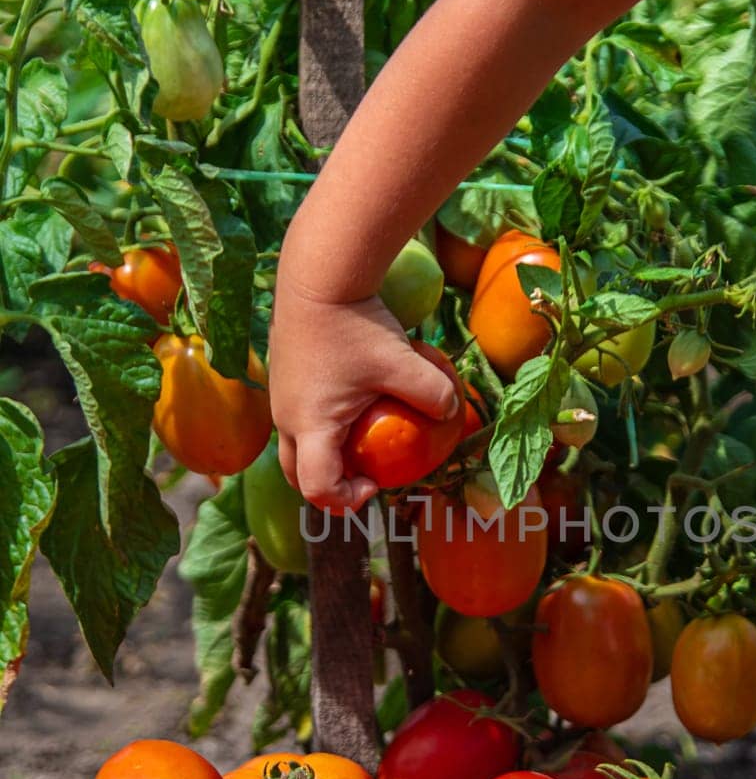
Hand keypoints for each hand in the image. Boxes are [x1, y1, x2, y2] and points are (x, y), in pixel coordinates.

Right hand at [269, 280, 459, 511]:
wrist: (318, 278)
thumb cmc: (357, 325)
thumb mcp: (403, 362)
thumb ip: (433, 393)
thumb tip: (452, 413)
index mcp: (310, 427)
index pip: (317, 488)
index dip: (345, 499)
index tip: (375, 482)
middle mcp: (286, 420)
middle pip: (297, 475)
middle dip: (330, 486)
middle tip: (366, 474)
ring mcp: (280, 400)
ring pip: (296, 447)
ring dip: (325, 455)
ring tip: (361, 441)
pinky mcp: (282, 380)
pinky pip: (298, 418)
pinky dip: (321, 427)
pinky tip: (353, 401)